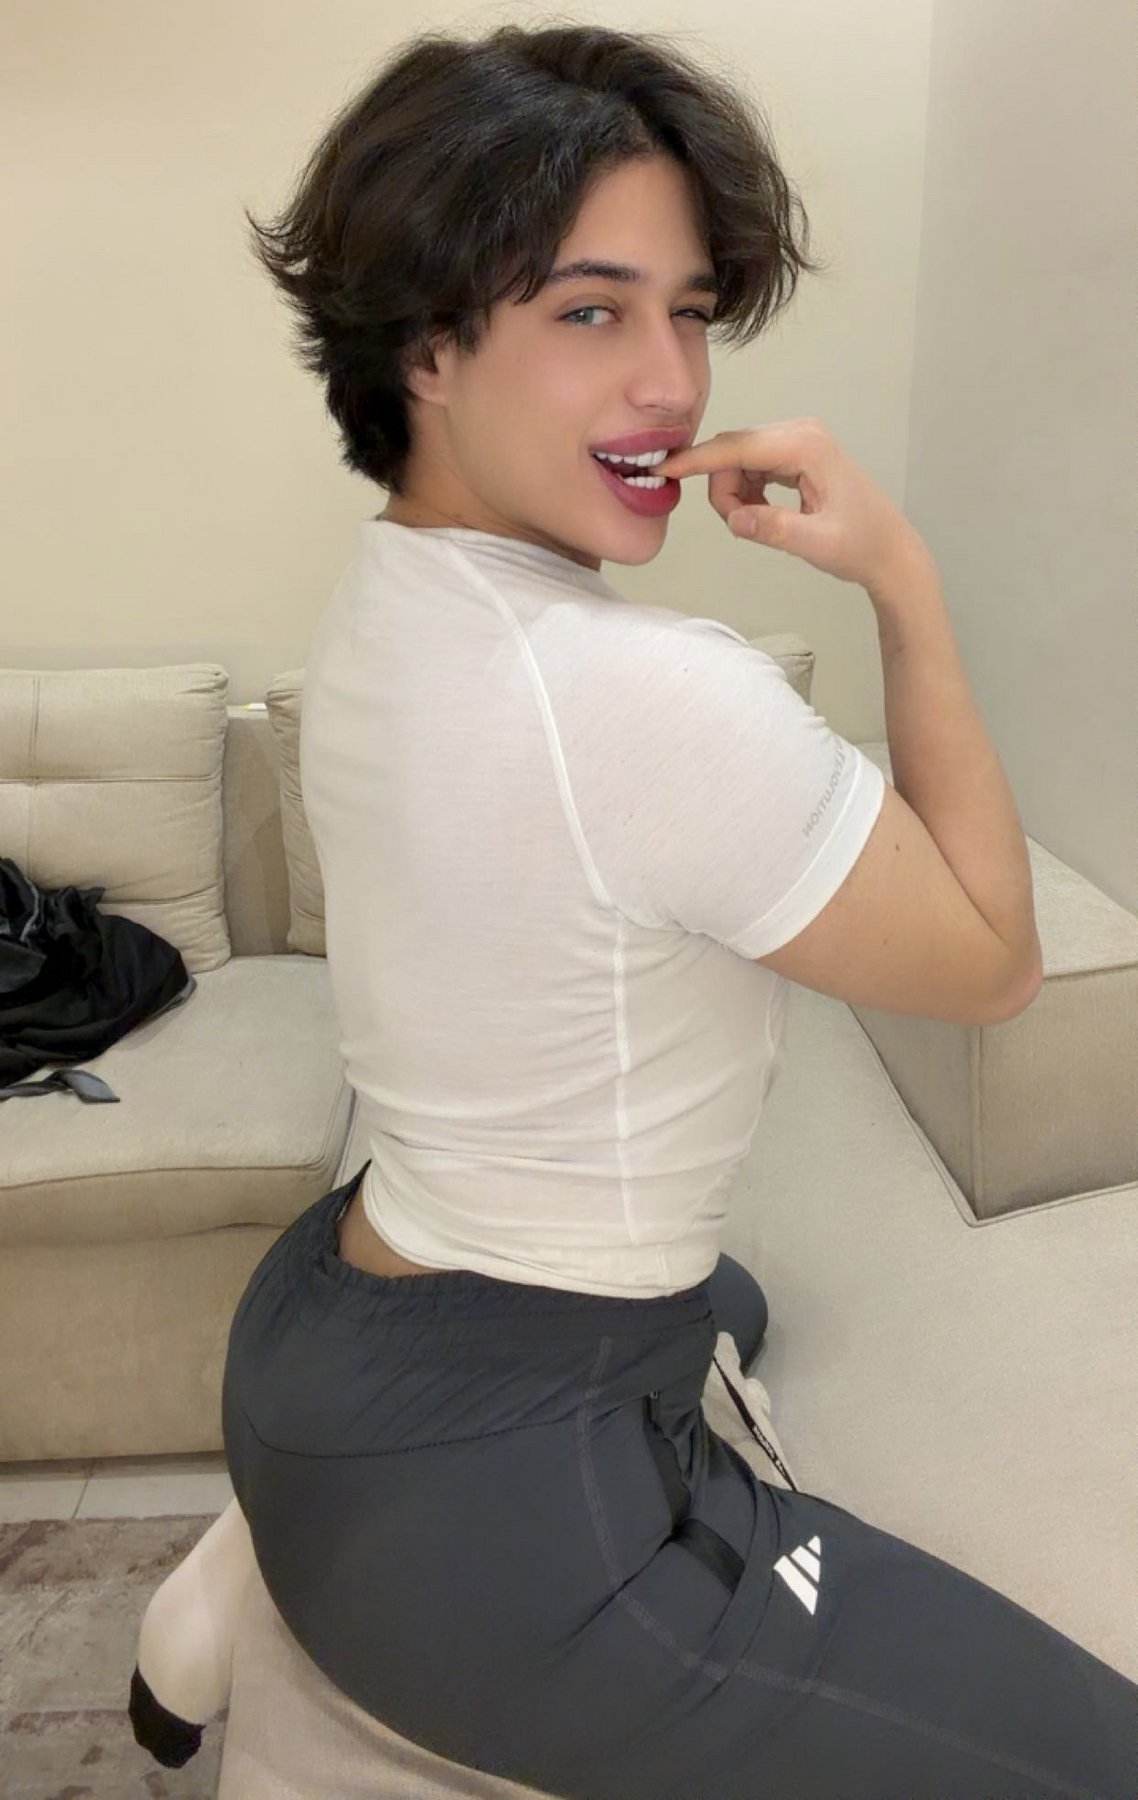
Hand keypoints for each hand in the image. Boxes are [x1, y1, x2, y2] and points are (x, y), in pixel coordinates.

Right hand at [656, 417, 929, 589]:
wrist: (888, 549)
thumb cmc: (859, 547)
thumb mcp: (815, 544)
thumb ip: (773, 528)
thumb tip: (734, 518)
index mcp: (805, 446)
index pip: (737, 447)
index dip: (696, 460)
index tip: (662, 469)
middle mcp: (799, 432)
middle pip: (733, 450)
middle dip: (723, 489)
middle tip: (740, 526)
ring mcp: (798, 440)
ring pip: (738, 459)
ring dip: (734, 493)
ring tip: (757, 524)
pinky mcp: (796, 453)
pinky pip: (751, 465)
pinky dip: (747, 491)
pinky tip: (764, 513)